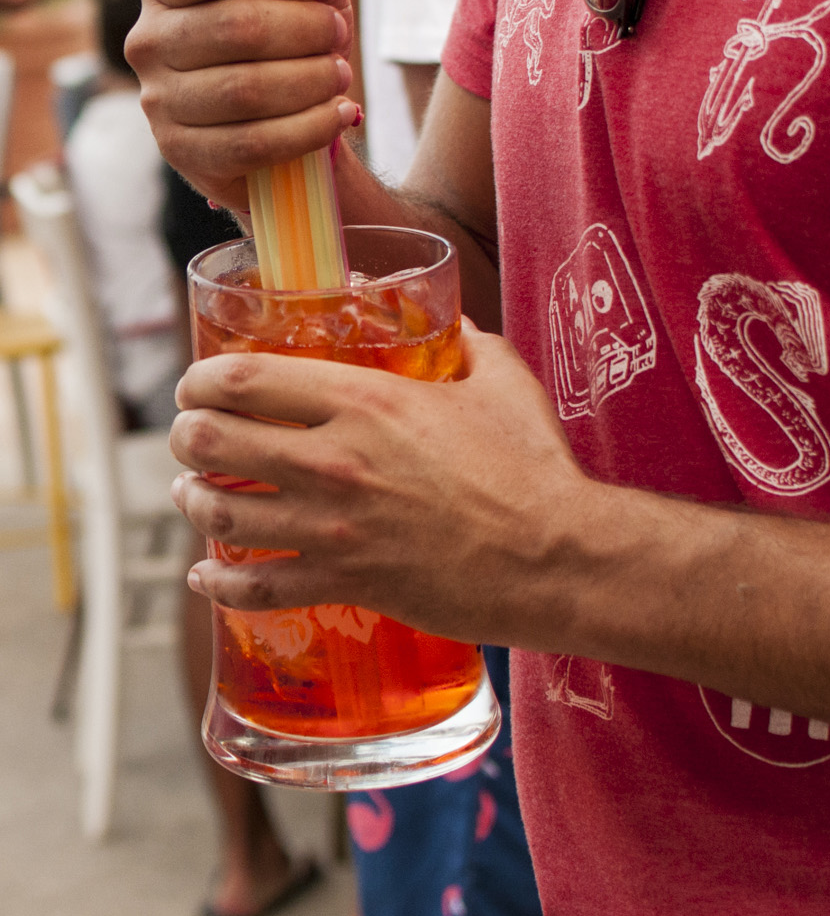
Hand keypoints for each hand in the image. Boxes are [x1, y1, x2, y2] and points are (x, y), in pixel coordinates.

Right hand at [125, 0, 361, 211]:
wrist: (290, 127)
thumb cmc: (293, 43)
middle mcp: (148, 38)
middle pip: (235, 27)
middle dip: (306, 31)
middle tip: (340, 35)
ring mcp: (159, 100)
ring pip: (245, 89)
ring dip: (311, 81)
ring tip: (341, 73)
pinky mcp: (182, 153)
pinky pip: (252, 142)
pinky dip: (309, 127)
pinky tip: (338, 114)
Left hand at [169, 320, 594, 647]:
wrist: (556, 557)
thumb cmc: (534, 467)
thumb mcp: (502, 381)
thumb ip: (470, 346)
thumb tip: (459, 328)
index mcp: (365, 400)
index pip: (241, 378)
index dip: (200, 378)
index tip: (197, 383)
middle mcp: (335, 461)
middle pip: (211, 440)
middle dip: (187, 435)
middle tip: (192, 436)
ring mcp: (334, 528)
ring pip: (221, 512)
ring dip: (195, 500)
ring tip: (196, 494)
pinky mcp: (345, 582)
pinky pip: (254, 587)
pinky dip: (220, 582)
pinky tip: (208, 575)